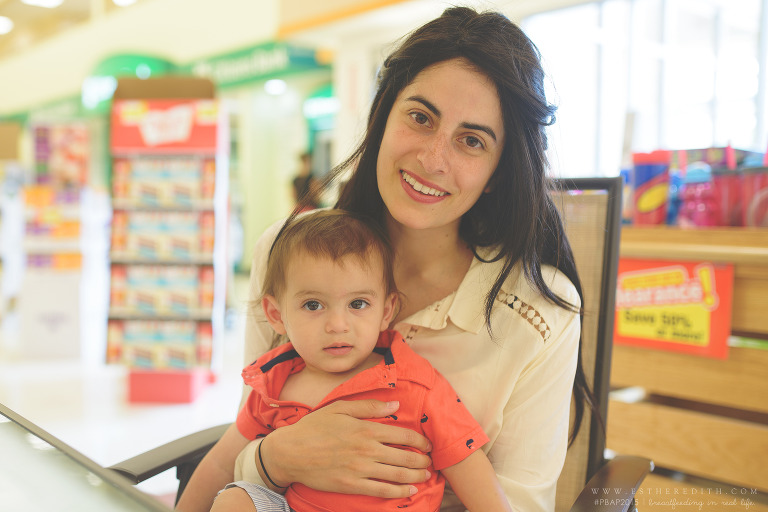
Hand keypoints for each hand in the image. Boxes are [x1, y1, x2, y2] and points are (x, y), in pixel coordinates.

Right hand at [261, 399, 432, 497]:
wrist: (291, 452)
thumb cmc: (315, 427)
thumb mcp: (340, 408)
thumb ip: (370, 406)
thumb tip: (395, 405)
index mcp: (366, 429)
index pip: (403, 436)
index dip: (420, 441)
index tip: (427, 444)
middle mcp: (367, 450)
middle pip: (405, 457)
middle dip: (422, 460)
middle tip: (430, 462)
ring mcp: (360, 469)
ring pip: (397, 475)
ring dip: (415, 476)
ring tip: (425, 476)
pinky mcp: (352, 485)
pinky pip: (382, 491)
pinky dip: (399, 492)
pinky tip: (409, 491)